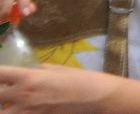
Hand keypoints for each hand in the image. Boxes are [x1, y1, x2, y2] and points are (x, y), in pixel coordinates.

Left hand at [0, 63, 123, 111]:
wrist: (92, 96)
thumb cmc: (76, 78)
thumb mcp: (54, 69)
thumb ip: (34, 71)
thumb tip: (23, 74)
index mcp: (27, 77)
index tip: (0, 75)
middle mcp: (22, 94)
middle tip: (4, 91)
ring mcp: (26, 111)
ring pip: (2, 113)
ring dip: (3, 107)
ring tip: (8, 103)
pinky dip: (14, 112)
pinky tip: (18, 109)